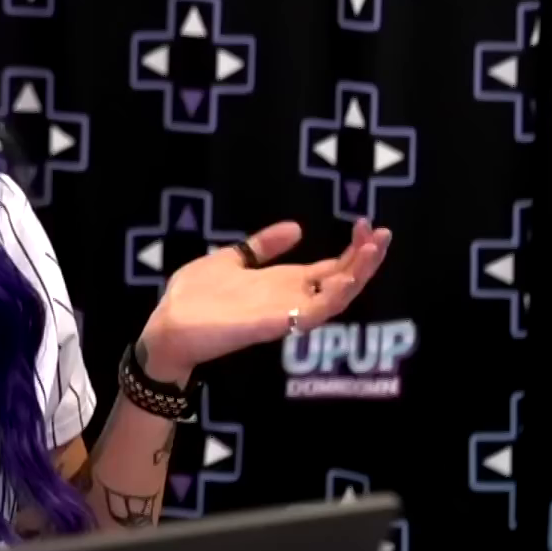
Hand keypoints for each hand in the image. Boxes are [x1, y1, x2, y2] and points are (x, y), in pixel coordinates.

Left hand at [138, 218, 392, 381]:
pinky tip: (346, 278)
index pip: (330, 268)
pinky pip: (311, 316)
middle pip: (341, 281)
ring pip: (335, 298)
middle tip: (383, 233)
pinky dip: (332, 298)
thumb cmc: (195, 297)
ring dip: (358, 274)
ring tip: (374, 249)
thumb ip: (261, 246)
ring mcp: (285, 314)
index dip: (352, 250)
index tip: (367, 224)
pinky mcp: (274, 325)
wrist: (168, 326)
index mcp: (283, 284)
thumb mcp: (230, 259)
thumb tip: (297, 228)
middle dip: (366, 259)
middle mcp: (291, 300)